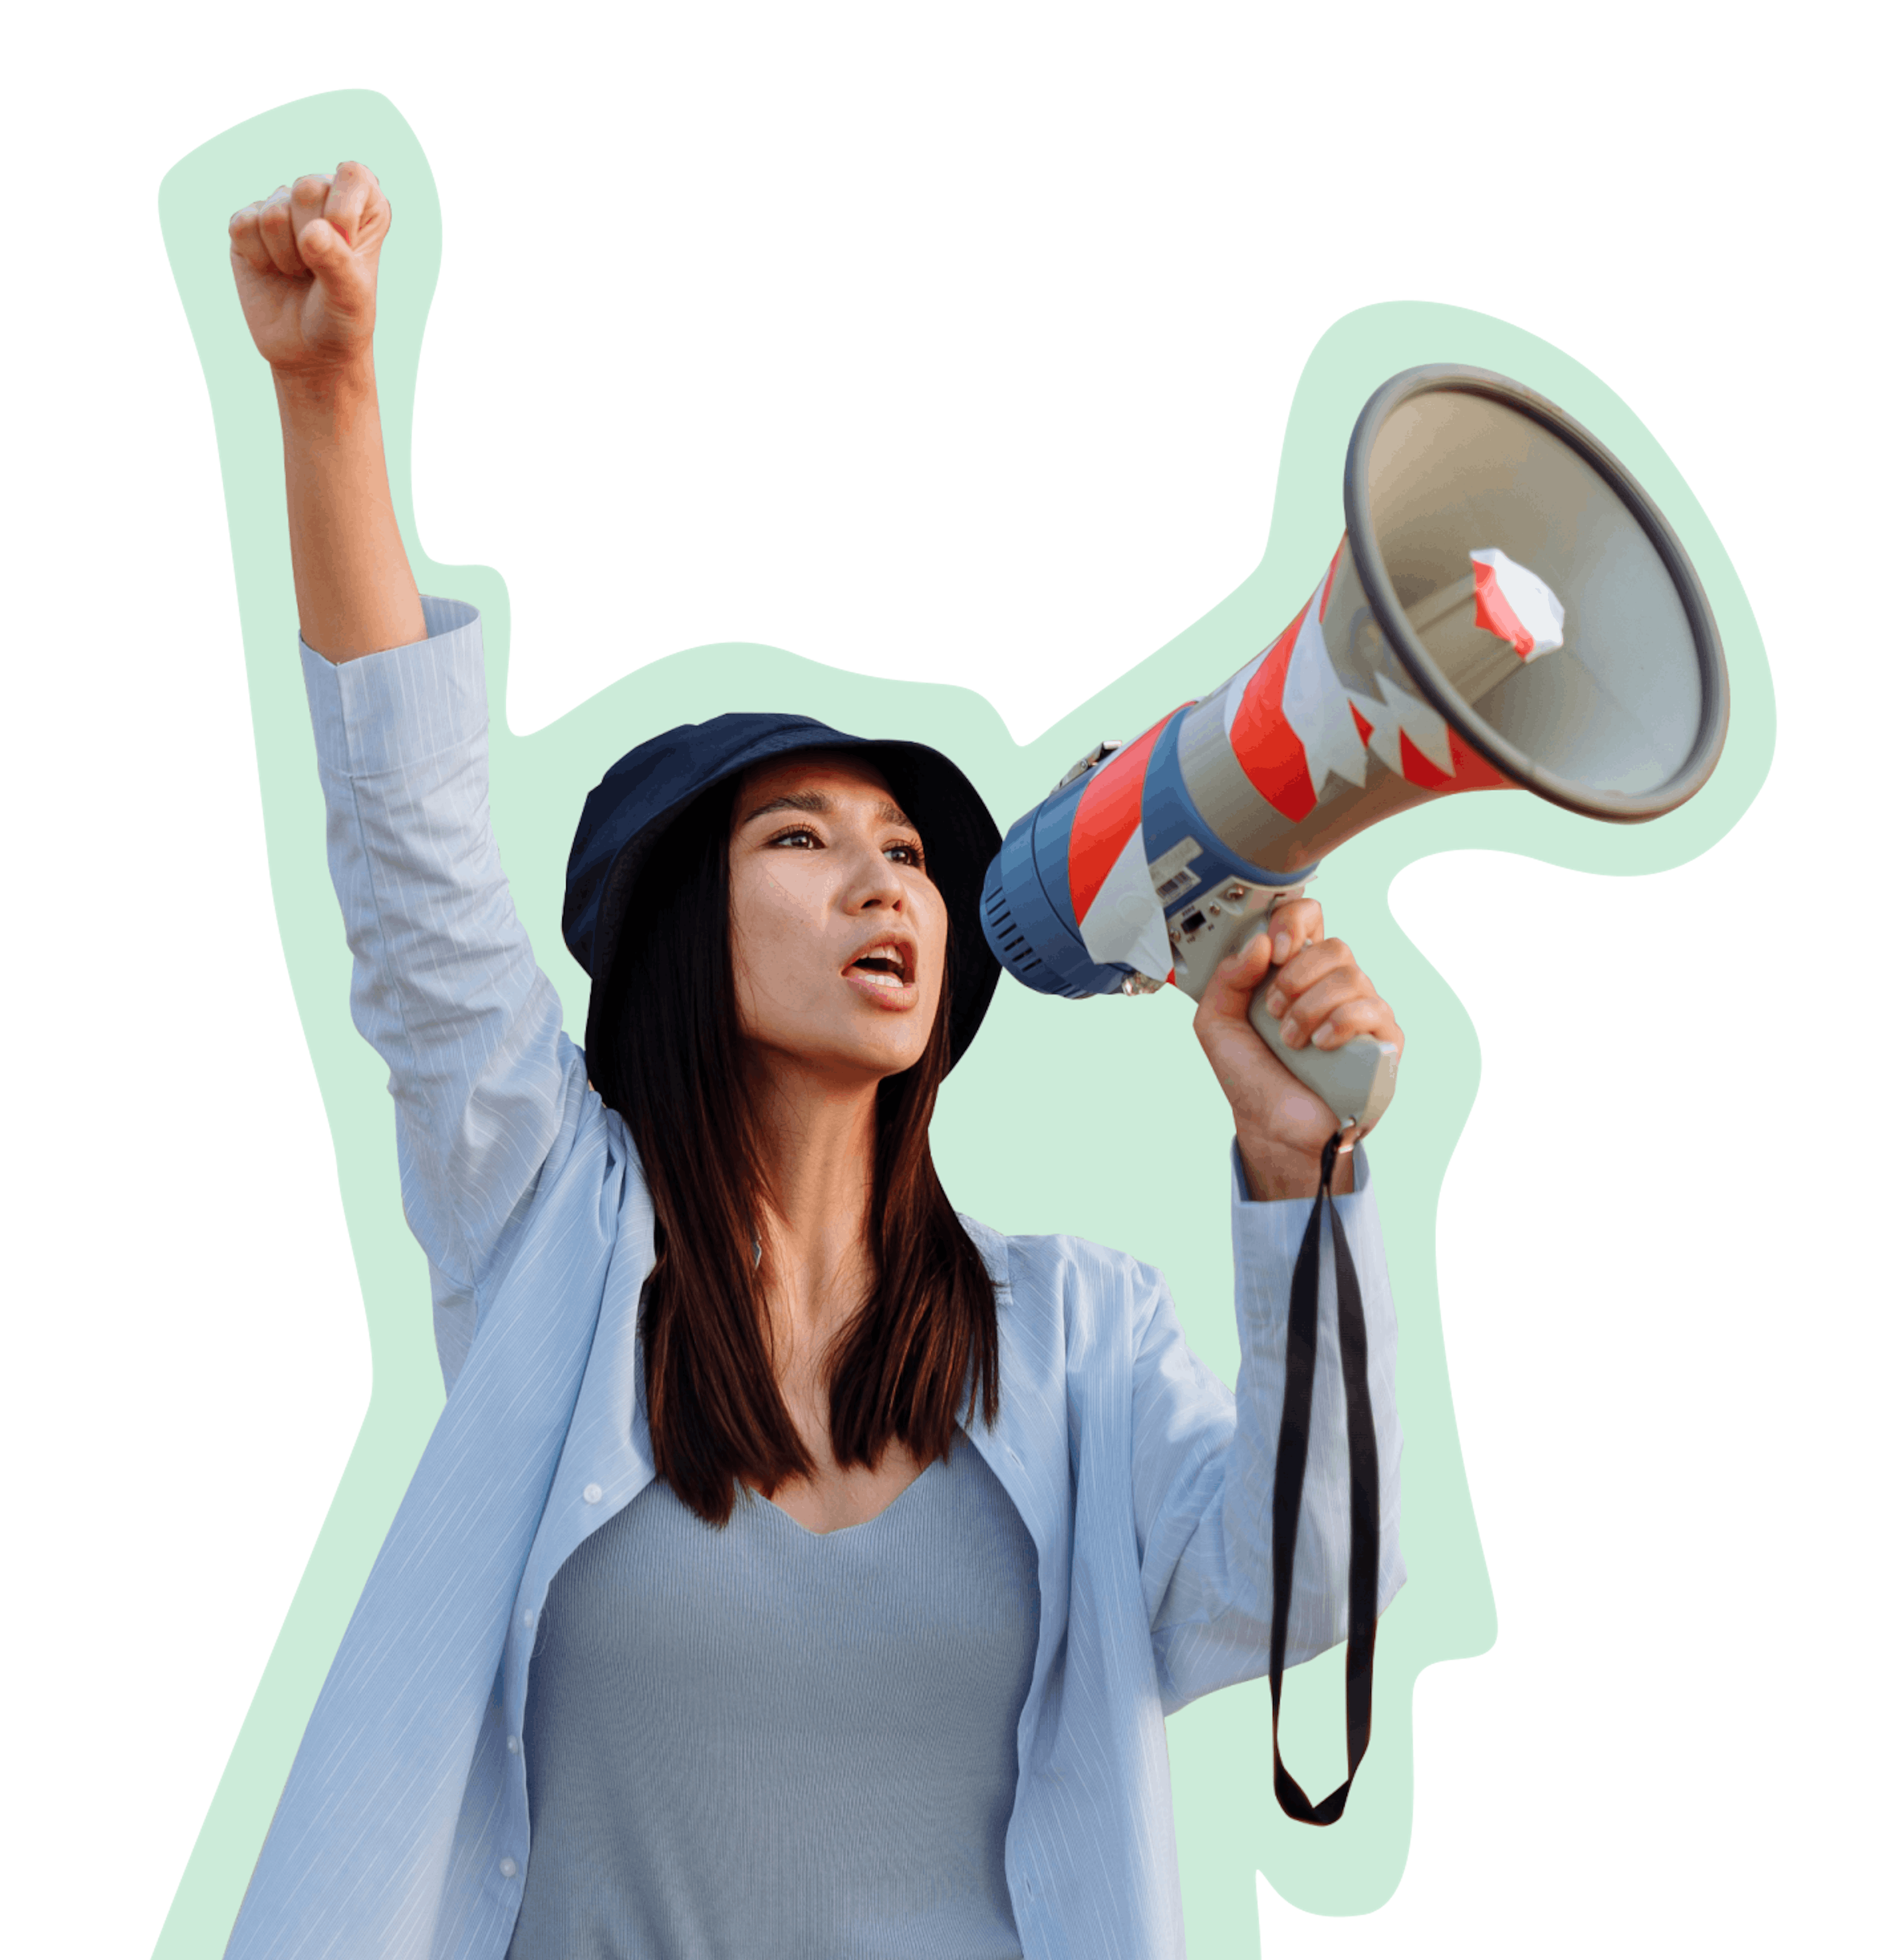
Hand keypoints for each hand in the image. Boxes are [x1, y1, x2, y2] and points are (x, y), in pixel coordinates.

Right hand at [228, 163, 390, 377]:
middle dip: (311, 240)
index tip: (346, 248)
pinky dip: (257, 257)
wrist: (310, 352)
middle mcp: (322, 199)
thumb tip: (311, 232)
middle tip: (319, 271)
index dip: (343, 211)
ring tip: (299, 275)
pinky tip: (271, 272)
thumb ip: (337, 263)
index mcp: (362, 207)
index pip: (352, 175)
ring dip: (286, 255)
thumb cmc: (341, 320)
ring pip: (273, 210)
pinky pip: (242, 225)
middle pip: (307, 187)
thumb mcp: (351, 297)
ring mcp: (281, 209)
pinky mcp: (247, 225)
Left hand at [1192, 897, 1402, 1199]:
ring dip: (1309, 1007)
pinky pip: (1372, 1009)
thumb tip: (1260, 942)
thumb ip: (1227, 977)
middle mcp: (1332, 985)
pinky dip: (1339, 1023)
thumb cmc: (1251, 1075)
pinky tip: (1319, 1046)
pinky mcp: (1383, 1040)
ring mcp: (1362, 1010)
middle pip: (1333, 945)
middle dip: (1294, 977)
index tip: (1275, 948)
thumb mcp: (1217, 1022)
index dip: (1294, 922)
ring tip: (1291, 1040)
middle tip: (1273, 1011)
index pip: (1310, 919)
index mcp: (1295, 972)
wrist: (1271, 1127)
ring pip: (1350, 976)